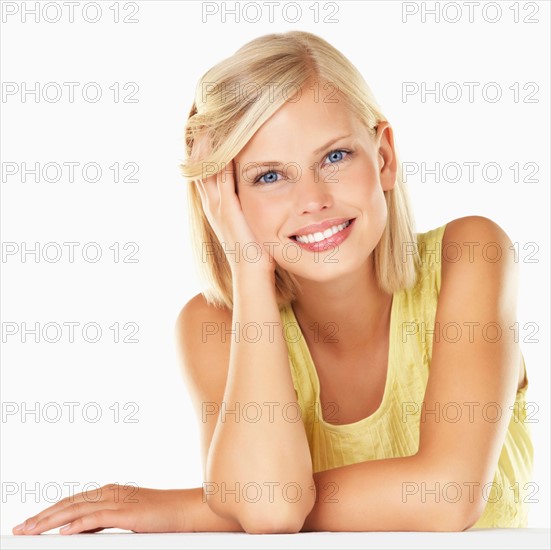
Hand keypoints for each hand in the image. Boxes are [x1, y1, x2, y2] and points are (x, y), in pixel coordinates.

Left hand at [12, 484, 192, 534]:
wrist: (186, 510)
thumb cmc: (161, 516)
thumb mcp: (128, 518)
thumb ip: (105, 521)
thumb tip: (82, 531)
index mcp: (111, 493)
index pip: (73, 501)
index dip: (50, 511)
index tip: (30, 523)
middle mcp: (111, 493)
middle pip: (70, 503)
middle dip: (43, 516)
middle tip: (20, 528)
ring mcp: (119, 501)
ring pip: (78, 509)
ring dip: (51, 520)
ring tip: (31, 530)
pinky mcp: (127, 512)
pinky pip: (97, 518)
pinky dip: (78, 524)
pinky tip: (63, 532)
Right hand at [192, 133, 275, 276]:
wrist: (251, 271)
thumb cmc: (253, 249)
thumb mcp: (246, 222)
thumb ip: (244, 205)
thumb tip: (255, 191)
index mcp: (214, 206)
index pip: (202, 171)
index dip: (202, 150)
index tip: (206, 128)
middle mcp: (211, 203)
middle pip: (197, 165)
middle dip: (199, 141)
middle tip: (201, 117)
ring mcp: (217, 206)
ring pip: (204, 168)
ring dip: (205, 144)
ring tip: (207, 121)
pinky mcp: (227, 208)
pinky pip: (219, 177)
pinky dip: (218, 158)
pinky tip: (221, 140)